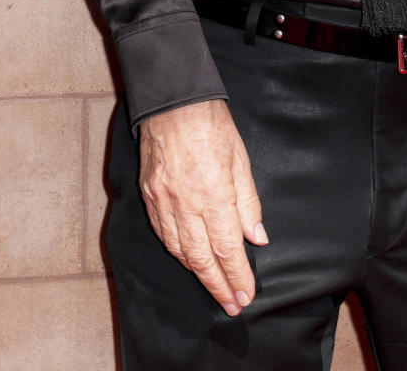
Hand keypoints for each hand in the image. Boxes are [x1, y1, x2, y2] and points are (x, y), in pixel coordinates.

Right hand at [140, 100, 266, 314]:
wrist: (173, 100)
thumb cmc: (211, 123)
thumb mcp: (240, 158)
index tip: (246, 295)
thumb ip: (248, 202)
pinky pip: (163, 234)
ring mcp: (163, 201)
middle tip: (233, 305)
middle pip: (202, 258)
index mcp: (213, 195)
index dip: (237, 276)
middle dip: (219, 286)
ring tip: (214, 288)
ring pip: (180, 251)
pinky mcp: (149, 195)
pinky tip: (187, 259)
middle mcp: (186, 204)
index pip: (228, 249)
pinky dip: (177, 252)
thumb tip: (257, 237)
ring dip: (198, 274)